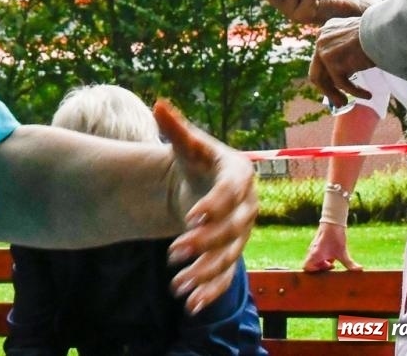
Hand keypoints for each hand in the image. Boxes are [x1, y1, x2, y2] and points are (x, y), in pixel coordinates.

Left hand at [156, 100, 257, 315]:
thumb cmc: (195, 159)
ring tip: (177, 284)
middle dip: (204, 243)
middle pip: (230, 230)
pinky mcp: (231, 254)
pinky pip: (225, 276)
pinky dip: (210, 291)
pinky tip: (190, 304)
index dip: (213, 206)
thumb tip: (159, 103)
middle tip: (174, 251)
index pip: (230, 193)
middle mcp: (248, 207)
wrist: (201, 183)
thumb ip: (174, 128)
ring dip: (204, 273)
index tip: (190, 218)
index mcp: (240, 175)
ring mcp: (241, 233)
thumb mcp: (185, 144)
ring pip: (227, 258)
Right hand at [302, 222, 359, 271]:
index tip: (325, 269)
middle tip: (331, 266)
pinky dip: (324, 259)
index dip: (314, 271)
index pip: (305, 267)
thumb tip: (360, 270)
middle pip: (310, 265)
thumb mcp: (343, 252)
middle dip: (321, 269)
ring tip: (333, 263)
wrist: (332, 223)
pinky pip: (317, 256)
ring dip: (322, 264)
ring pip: (314, 261)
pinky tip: (333, 258)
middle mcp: (312, 252)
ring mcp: (314, 249)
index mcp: (315, 255)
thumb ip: (350, 263)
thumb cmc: (335, 237)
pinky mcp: (318, 246)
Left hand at [310, 19, 374, 109]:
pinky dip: (355, 92)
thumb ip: (345, 50)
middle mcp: (321, 39)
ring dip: (335, 95)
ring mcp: (325, 51)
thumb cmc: (380, 34)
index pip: (320, 59)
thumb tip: (342, 73)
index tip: (337, 87)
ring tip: (346, 103)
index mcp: (325, 32)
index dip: (327, 75)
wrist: (387, 30)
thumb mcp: (356, 38)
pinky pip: (343, 84)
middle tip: (339, 102)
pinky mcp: (333, 63)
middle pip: (317, 71)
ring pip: (324, 81)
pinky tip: (368, 95)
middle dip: (327, 89)